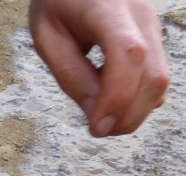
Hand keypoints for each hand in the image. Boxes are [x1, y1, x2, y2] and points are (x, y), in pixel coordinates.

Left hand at [29, 0, 169, 135]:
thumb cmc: (58, 4)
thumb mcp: (48, 38)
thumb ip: (71, 75)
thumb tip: (95, 115)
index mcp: (108, 9)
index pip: (128, 54)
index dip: (117, 96)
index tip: (98, 127)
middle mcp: (140, 15)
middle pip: (153, 75)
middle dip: (128, 115)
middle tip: (97, 130)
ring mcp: (152, 26)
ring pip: (160, 80)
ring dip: (134, 112)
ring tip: (102, 120)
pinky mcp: (153, 38)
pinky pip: (155, 77)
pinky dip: (138, 99)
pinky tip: (112, 102)